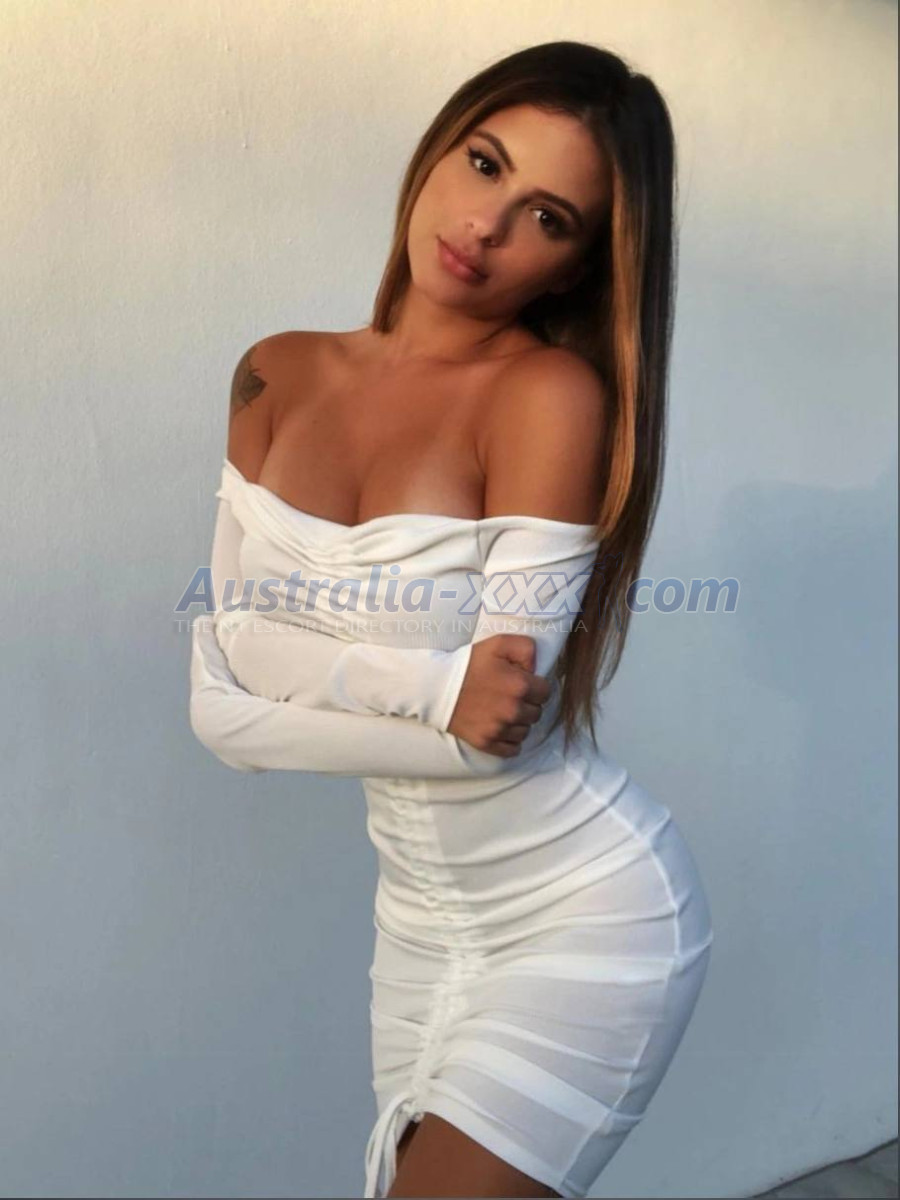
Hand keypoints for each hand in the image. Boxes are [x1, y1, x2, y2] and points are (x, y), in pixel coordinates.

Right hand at [446, 635, 552, 757]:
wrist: (436, 687)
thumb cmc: (468, 664)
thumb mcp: (498, 643)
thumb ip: (526, 648)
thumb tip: (536, 668)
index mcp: (520, 686)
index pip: (546, 692)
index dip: (535, 686)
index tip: (522, 683)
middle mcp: (513, 710)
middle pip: (537, 713)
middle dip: (527, 704)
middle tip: (510, 696)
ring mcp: (500, 729)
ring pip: (526, 731)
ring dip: (519, 722)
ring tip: (504, 711)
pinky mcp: (487, 742)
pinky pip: (513, 749)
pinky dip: (510, 740)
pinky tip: (502, 728)